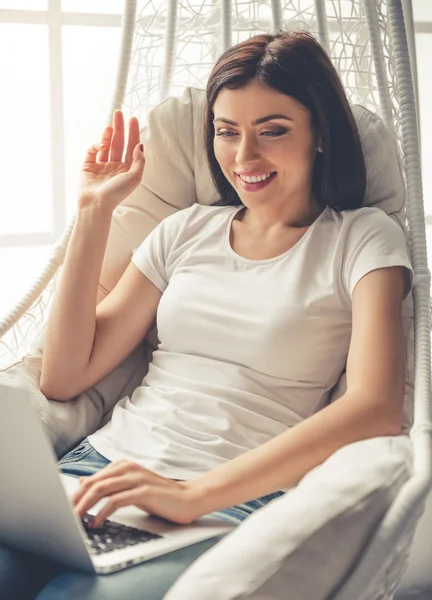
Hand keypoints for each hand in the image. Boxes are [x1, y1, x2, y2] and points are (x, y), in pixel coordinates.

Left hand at [72, 460, 203, 526]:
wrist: (188, 499)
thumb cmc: (159, 495)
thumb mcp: (130, 487)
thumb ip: (109, 484)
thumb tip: (83, 482)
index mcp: (123, 465)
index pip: (93, 479)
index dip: (76, 495)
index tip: (65, 510)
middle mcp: (128, 468)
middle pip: (93, 483)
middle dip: (76, 501)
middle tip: (66, 517)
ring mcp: (136, 478)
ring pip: (101, 490)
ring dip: (85, 507)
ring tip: (76, 521)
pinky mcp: (144, 491)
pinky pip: (116, 501)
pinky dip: (102, 512)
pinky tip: (97, 522)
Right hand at [77, 110, 144, 211]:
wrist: (96, 203)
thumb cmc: (116, 193)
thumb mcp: (134, 177)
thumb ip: (139, 161)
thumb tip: (140, 145)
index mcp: (127, 169)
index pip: (131, 147)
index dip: (133, 133)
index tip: (133, 119)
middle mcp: (115, 166)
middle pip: (118, 143)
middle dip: (119, 128)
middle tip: (118, 113)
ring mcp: (101, 165)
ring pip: (106, 145)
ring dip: (108, 135)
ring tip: (110, 126)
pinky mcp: (88, 165)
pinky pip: (92, 151)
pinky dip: (96, 145)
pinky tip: (100, 145)